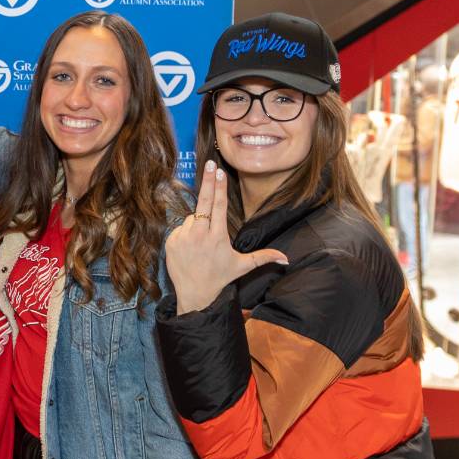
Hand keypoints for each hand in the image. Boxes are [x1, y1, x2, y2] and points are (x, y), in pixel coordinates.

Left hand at [165, 163, 288, 314]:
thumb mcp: (242, 266)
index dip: (220, 187)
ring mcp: (183, 238)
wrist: (194, 294)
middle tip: (210, 164)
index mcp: (217, 237)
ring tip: (203, 242)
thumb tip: (287, 259)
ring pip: (192, 217)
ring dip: (198, 222)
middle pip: (204, 202)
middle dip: (209, 182)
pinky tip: (192, 246)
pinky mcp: (171, 241)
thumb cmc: (219, 278)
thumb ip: (264, 257)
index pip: (219, 206)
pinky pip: (181, 227)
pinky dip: (187, 232)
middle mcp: (199, 235)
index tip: (220, 172)